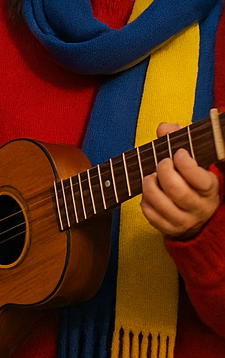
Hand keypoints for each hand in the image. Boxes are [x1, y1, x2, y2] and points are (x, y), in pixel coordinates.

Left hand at [141, 122, 220, 238]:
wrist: (195, 210)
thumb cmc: (190, 176)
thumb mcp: (190, 156)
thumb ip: (178, 137)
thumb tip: (164, 128)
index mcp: (211, 188)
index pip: (200, 179)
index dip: (185, 163)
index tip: (178, 153)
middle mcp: (200, 206)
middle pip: (177, 191)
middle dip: (164, 172)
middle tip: (161, 163)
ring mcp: (186, 220)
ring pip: (162, 204)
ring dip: (150, 186)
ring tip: (150, 177)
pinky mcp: (171, 229)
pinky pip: (152, 216)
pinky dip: (145, 202)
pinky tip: (149, 195)